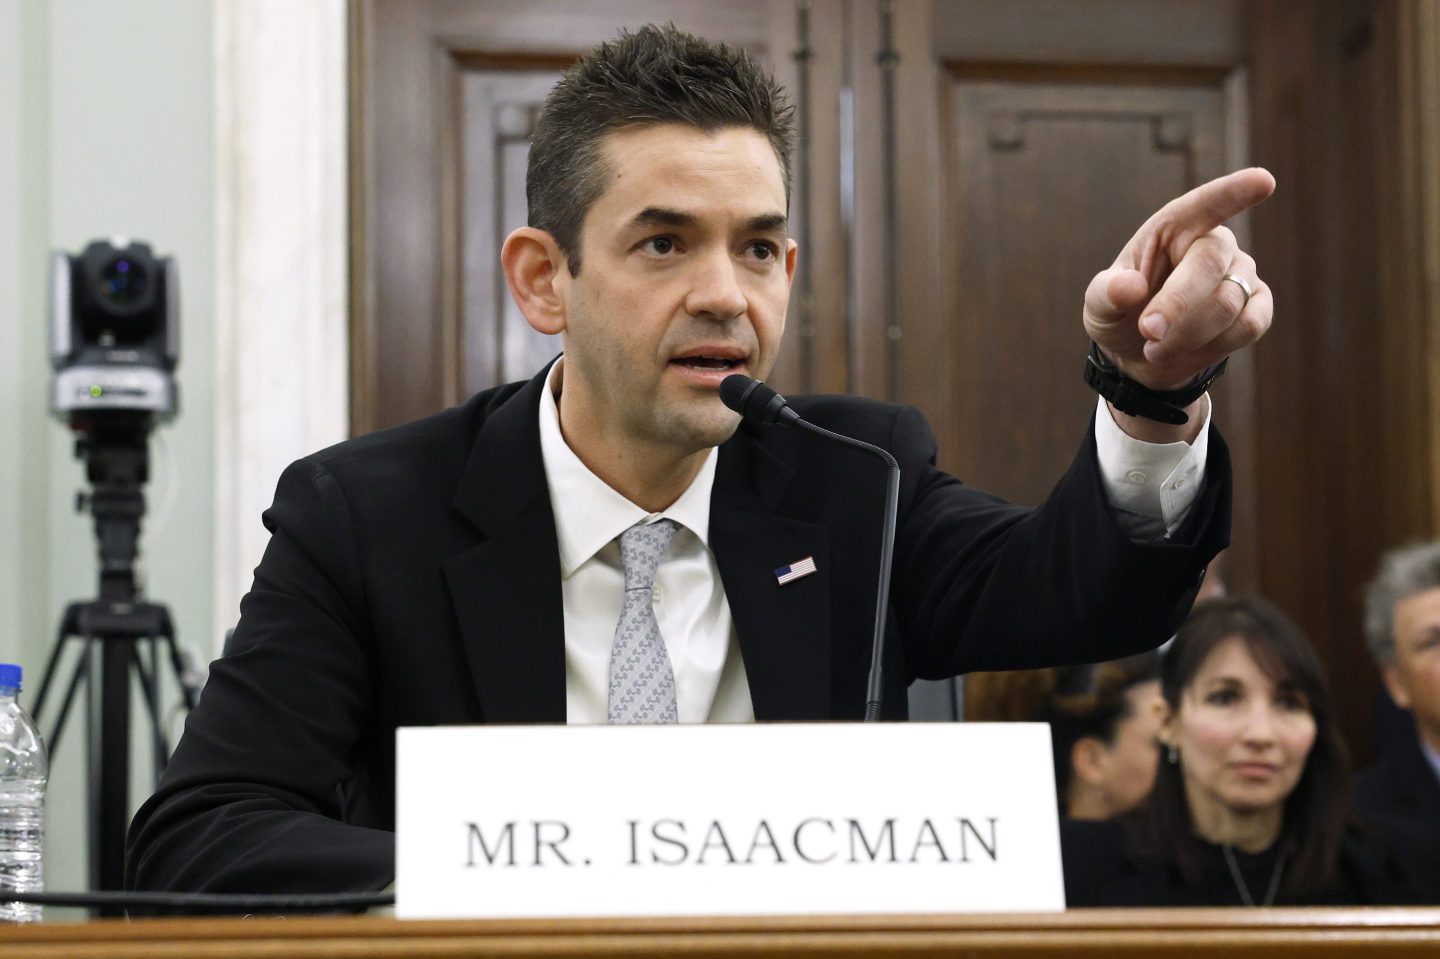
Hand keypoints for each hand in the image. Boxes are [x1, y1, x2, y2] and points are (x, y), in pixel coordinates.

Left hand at [1083, 168, 1275, 390]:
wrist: (1141, 354)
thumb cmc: (1120, 315)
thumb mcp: (1099, 306)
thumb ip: (1108, 293)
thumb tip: (1130, 287)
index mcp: (1174, 227)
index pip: (1206, 204)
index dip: (1233, 192)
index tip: (1262, 181)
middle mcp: (1214, 244)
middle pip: (1209, 264)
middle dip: (1176, 304)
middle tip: (1148, 332)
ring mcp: (1241, 273)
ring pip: (1227, 303)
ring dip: (1185, 335)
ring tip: (1155, 347)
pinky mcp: (1258, 305)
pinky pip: (1250, 324)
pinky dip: (1215, 346)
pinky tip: (1190, 349)